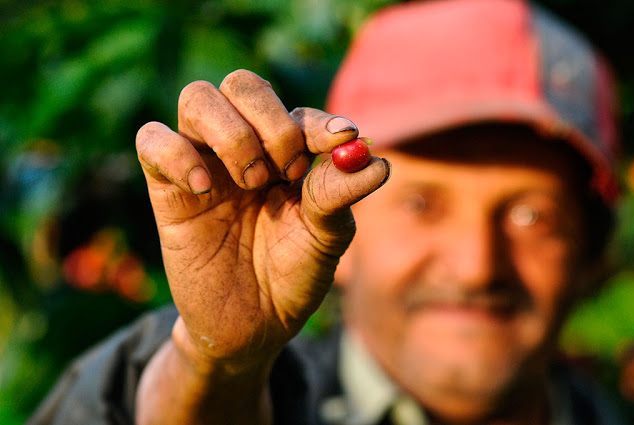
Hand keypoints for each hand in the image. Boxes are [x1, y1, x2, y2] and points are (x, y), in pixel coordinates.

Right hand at [136, 70, 389, 370]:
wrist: (252, 326)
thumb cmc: (293, 276)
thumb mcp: (326, 238)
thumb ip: (340, 196)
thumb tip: (377, 163)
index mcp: (286, 154)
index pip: (295, 111)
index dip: (316, 121)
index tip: (340, 139)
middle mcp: (244, 148)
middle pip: (242, 84)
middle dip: (270, 121)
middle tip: (288, 169)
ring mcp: (203, 164)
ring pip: (198, 97)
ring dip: (231, 133)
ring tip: (251, 181)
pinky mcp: (167, 189)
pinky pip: (151, 140)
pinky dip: (176, 153)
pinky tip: (204, 189)